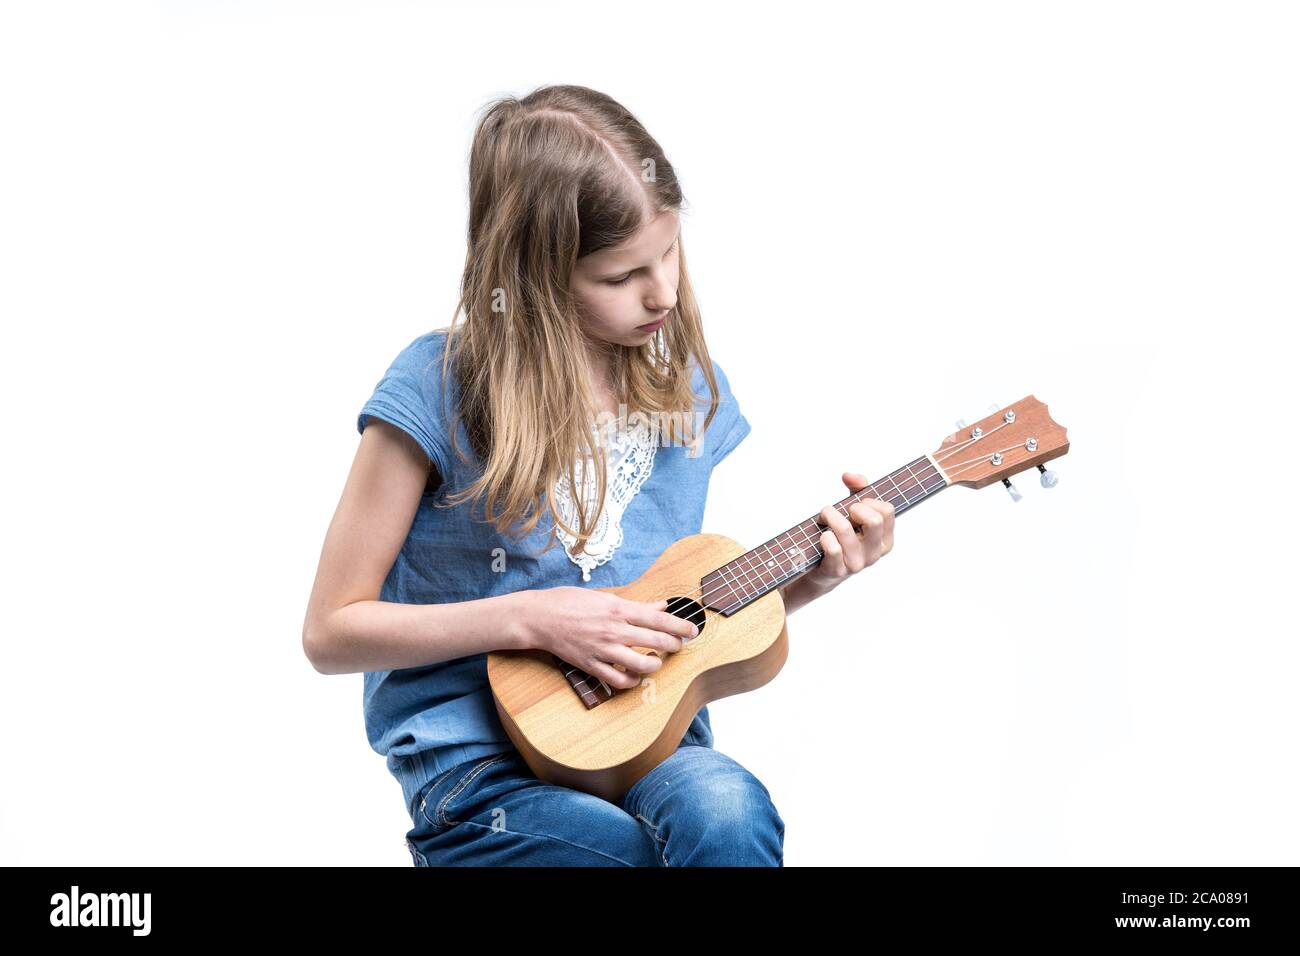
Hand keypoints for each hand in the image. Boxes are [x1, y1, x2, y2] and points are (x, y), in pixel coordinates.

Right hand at [516, 587, 698, 690]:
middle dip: (674, 645)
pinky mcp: (591, 665)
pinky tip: (636, 676)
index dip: (680, 626)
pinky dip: (632, 681)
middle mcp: (614, 630)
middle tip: (679, 645)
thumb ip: (635, 604)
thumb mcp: (604, 596)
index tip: (693, 630)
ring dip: (656, 664)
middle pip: (655, 641)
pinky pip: (618, 680)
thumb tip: (660, 605)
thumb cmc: (569, 601)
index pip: (658, 618)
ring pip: (642, 664)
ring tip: (658, 660)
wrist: (538, 617)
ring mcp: (603, 649)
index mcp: (618, 608)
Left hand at [805, 472, 895, 592]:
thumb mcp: (854, 513)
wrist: (822, 572)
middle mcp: (875, 553)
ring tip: (825, 516)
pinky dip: (824, 535)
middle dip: (854, 507)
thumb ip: (857, 490)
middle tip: (844, 510)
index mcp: (885, 539)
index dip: (869, 501)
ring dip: (830, 515)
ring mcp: (857, 563)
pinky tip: (823, 536)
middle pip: (874, 520)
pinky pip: (832, 546)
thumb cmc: (841, 538)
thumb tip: (849, 476)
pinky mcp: (838, 570)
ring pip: (845, 529)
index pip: (887, 510)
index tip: (857, 504)